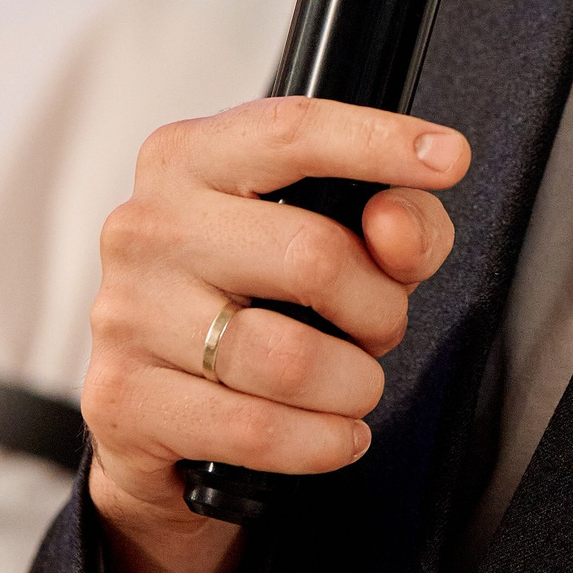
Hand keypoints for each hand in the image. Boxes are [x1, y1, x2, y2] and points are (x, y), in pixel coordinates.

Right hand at [82, 97, 468, 572]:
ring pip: (288, 357)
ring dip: (354, 382)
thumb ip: (395, 220)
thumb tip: (395, 227)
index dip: (379, 142)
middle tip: (382, 324)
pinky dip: (322, 441)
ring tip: (357, 383)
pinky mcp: (123, 399)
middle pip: (312, 255)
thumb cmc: (252, 300)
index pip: (294, 132)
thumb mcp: (334, 239)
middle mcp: (145, 225)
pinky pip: (256, 428)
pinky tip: (337, 433)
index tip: (449, 156)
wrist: (155, 411)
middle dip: (379, 305)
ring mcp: (126, 313)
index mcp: (189, 158)